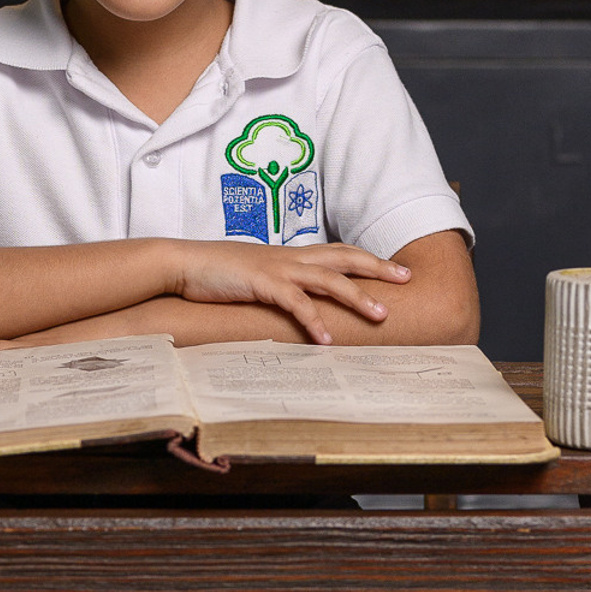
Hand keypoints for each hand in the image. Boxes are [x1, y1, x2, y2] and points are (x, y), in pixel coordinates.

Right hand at [169, 240, 409, 343]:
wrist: (183, 263)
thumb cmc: (218, 273)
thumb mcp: (256, 276)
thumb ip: (279, 285)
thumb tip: (296, 301)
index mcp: (291, 256)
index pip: (339, 252)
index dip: (368, 259)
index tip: (395, 269)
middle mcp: (291, 258)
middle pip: (345, 259)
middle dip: (378, 269)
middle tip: (406, 279)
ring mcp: (278, 269)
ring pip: (329, 279)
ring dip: (357, 297)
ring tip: (381, 315)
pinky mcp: (262, 284)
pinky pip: (295, 303)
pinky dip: (313, 320)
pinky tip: (327, 339)